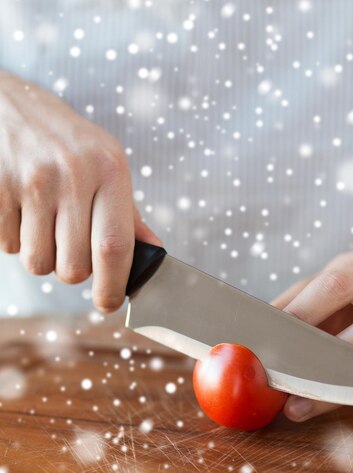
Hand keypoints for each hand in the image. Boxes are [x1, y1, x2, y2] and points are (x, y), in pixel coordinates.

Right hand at [0, 71, 160, 310]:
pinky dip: (15, 239)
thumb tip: (154, 254)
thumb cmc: (67, 141)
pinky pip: (8, 246)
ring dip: (43, 255)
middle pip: (73, 268)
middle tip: (70, 245)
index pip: (115, 246)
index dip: (113, 286)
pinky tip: (21, 209)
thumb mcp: (107, 165)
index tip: (109, 304)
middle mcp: (72, 174)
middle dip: (73, 271)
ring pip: (39, 263)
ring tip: (44, 221)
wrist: (8, 104)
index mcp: (109, 169)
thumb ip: (129, 214)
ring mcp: (30, 181)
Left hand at [272, 245, 352, 420]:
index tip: (272, 338)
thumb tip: (254, 331)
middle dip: (326, 361)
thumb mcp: (326, 279)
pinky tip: (323, 404)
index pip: (337, 286)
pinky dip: (352, 397)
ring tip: (298, 405)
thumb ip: (294, 302)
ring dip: (338, 390)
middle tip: (286, 383)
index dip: (305, 313)